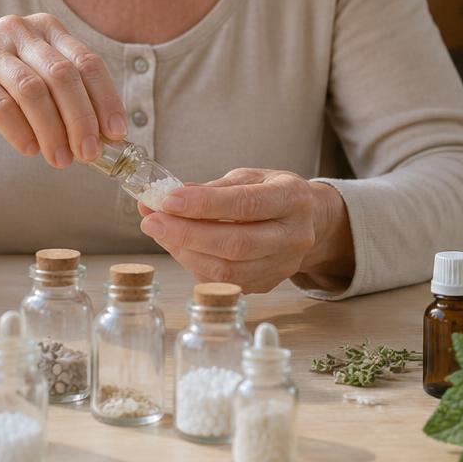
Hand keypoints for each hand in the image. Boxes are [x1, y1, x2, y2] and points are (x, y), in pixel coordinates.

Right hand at [0, 12, 124, 172]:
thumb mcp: (38, 84)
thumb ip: (69, 100)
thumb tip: (106, 137)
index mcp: (46, 28)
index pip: (87, 62)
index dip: (105, 99)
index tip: (116, 133)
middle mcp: (19, 30)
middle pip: (63, 76)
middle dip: (81, 119)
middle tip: (89, 154)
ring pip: (33, 91)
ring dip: (52, 131)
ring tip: (61, 159)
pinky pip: (0, 105)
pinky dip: (20, 132)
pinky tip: (29, 149)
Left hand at [137, 168, 355, 293]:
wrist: (310, 222)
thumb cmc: (275, 193)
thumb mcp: (252, 177)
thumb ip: (213, 188)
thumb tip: (166, 197)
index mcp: (293, 198)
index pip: (246, 205)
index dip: (204, 204)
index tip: (167, 200)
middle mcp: (293, 236)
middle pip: (236, 244)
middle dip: (187, 233)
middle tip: (152, 221)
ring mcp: (283, 265)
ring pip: (227, 269)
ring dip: (185, 252)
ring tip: (160, 232)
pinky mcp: (267, 284)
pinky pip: (224, 281)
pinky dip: (195, 264)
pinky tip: (179, 247)